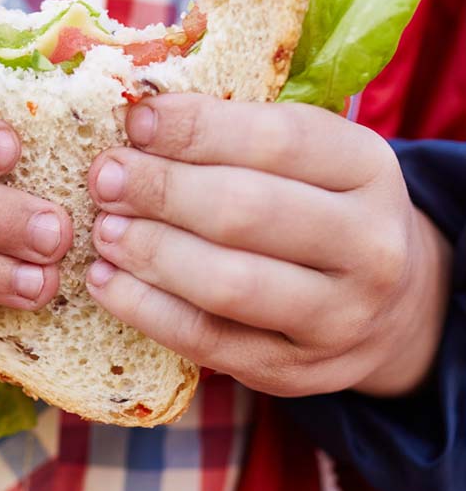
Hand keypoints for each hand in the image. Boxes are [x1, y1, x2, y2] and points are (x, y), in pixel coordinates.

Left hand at [86, 94, 450, 396]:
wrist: (386, 308)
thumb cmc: (320, 212)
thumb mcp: (310, 162)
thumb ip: (240, 138)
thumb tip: (139, 120)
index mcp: (368, 170)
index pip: (278, 140)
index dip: (196, 128)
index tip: (135, 120)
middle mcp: (368, 245)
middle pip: (245, 211)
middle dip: (160, 190)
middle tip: (104, 177)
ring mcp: (337, 317)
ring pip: (226, 282)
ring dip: (149, 250)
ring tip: (104, 230)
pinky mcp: (294, 370)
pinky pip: (206, 340)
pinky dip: (144, 309)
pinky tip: (106, 282)